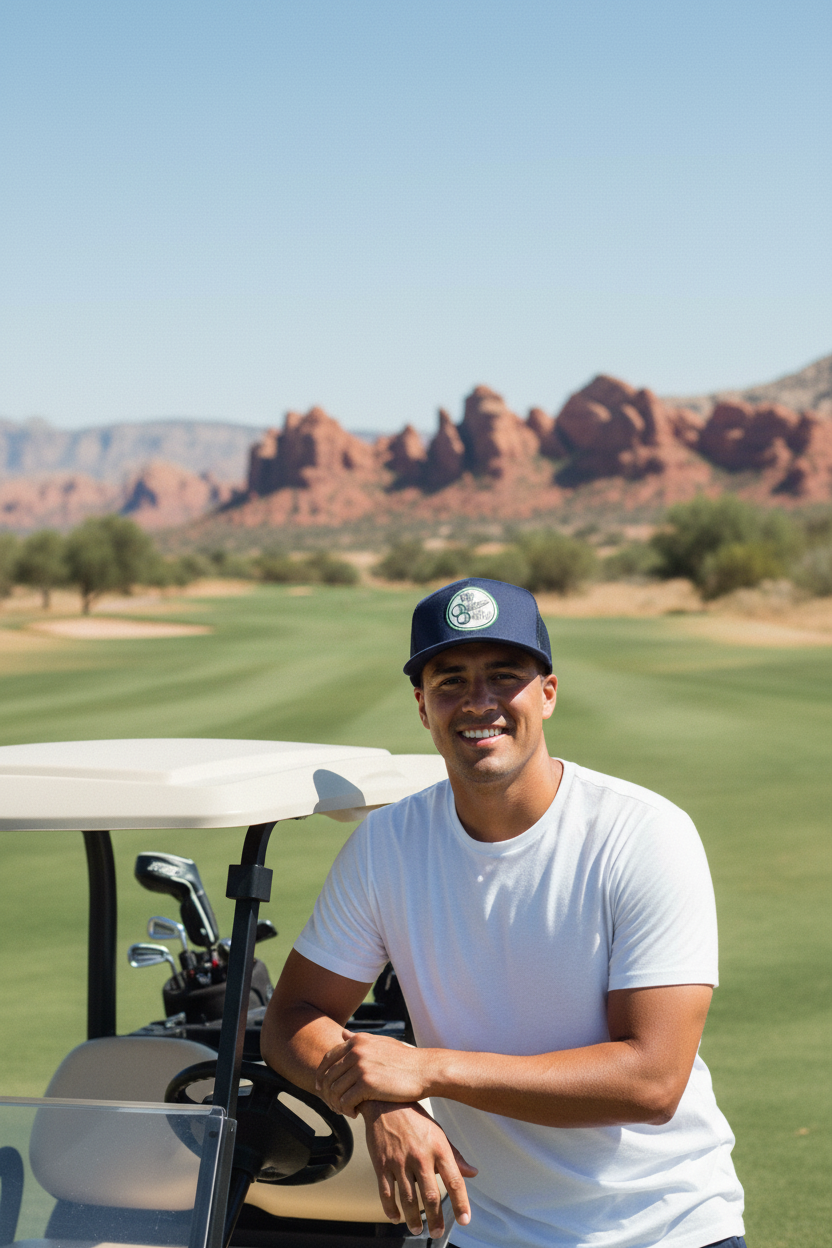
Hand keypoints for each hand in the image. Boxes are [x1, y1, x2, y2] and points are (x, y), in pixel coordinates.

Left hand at [316, 1029, 430, 1116]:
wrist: (424, 1070)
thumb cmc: (404, 1058)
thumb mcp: (380, 1042)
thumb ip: (359, 1039)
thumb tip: (343, 1033)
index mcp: (357, 1041)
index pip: (328, 1058)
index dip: (322, 1075)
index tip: (321, 1088)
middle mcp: (356, 1051)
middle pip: (328, 1076)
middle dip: (327, 1093)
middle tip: (333, 1105)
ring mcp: (361, 1067)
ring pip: (335, 1090)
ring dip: (336, 1104)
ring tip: (344, 1110)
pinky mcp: (367, 1084)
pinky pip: (345, 1101)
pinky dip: (346, 1110)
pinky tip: (355, 1114)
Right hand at [360, 1100, 476, 1238]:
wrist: (384, 1101)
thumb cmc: (414, 1117)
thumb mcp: (438, 1132)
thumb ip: (455, 1155)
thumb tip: (472, 1173)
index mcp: (438, 1148)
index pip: (454, 1181)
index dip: (461, 1203)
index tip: (464, 1220)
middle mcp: (420, 1156)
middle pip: (431, 1195)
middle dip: (436, 1219)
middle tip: (437, 1232)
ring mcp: (399, 1161)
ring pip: (408, 1198)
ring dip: (414, 1218)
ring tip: (417, 1228)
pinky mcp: (382, 1164)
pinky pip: (386, 1193)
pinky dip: (391, 1209)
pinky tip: (396, 1217)